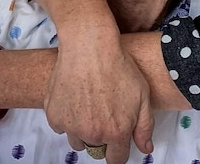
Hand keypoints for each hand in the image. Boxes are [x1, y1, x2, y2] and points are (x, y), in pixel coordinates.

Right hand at [44, 29, 154, 163]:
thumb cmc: (118, 67)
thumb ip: (145, 127)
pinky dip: (68, 116)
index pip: (116, 159)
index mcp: (116, 132)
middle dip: (102, 135)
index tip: (118, 138)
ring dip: (83, 129)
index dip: (119, 149)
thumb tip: (145, 149)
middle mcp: (92, 134)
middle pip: (96, 148)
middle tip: (105, 110)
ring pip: (77, 140)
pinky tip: (76, 96)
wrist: (89, 46)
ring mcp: (70, 126)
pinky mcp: (54, 116)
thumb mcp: (142, 95)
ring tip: (90, 103)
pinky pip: (62, 126)